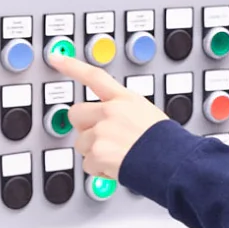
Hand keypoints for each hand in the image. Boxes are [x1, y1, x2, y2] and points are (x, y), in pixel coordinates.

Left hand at [45, 52, 167, 180]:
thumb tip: (106, 122)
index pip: (94, 76)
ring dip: (95, 151)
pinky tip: (117, 166)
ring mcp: (102, 132)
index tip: (55, 58)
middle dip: (84, 127)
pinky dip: (100, 169)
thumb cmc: (164, 141)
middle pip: (76, 114)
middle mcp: (110, 112)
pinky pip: (88, 164)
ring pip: (81, 143)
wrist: (173, 162)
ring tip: (118, 154)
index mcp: (124, 99)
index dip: (71, 65)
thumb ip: (122, 112)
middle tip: (101, 137)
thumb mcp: (146, 114)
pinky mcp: (98, 153)